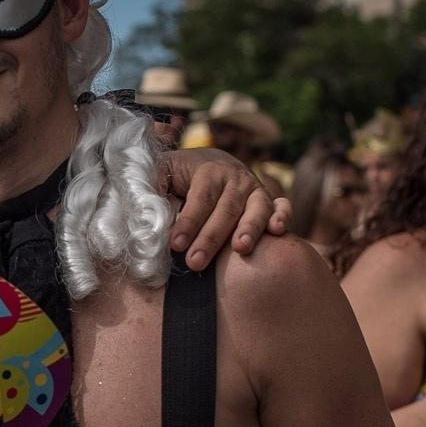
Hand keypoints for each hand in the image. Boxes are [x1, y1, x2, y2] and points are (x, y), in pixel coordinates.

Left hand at [161, 149, 290, 269]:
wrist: (207, 164)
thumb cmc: (177, 177)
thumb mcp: (161, 175)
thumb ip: (152, 188)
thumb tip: (142, 208)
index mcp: (208, 170)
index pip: (200, 198)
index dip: (188, 221)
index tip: (175, 244)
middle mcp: (235, 177)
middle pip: (226, 208)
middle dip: (210, 237)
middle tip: (195, 262)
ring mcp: (254, 189)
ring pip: (256, 208)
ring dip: (250, 228)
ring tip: (240, 249)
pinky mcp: (268, 200)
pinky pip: (282, 206)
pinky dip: (283, 216)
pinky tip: (277, 231)